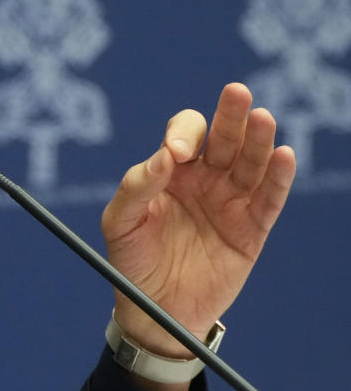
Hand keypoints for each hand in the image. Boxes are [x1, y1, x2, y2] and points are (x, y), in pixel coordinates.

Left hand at [101, 83, 295, 360]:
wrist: (153, 311)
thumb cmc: (130, 261)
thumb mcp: (120, 222)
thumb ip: (136, 187)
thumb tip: (164, 158)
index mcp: (170, 170)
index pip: (184, 135)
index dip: (183, 136)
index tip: (176, 156)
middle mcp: (204, 179)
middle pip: (222, 138)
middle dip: (229, 116)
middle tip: (236, 93)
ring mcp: (230, 201)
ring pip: (250, 163)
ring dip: (258, 140)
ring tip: (263, 118)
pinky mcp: (251, 229)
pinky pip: (269, 200)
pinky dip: (279, 178)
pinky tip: (284, 156)